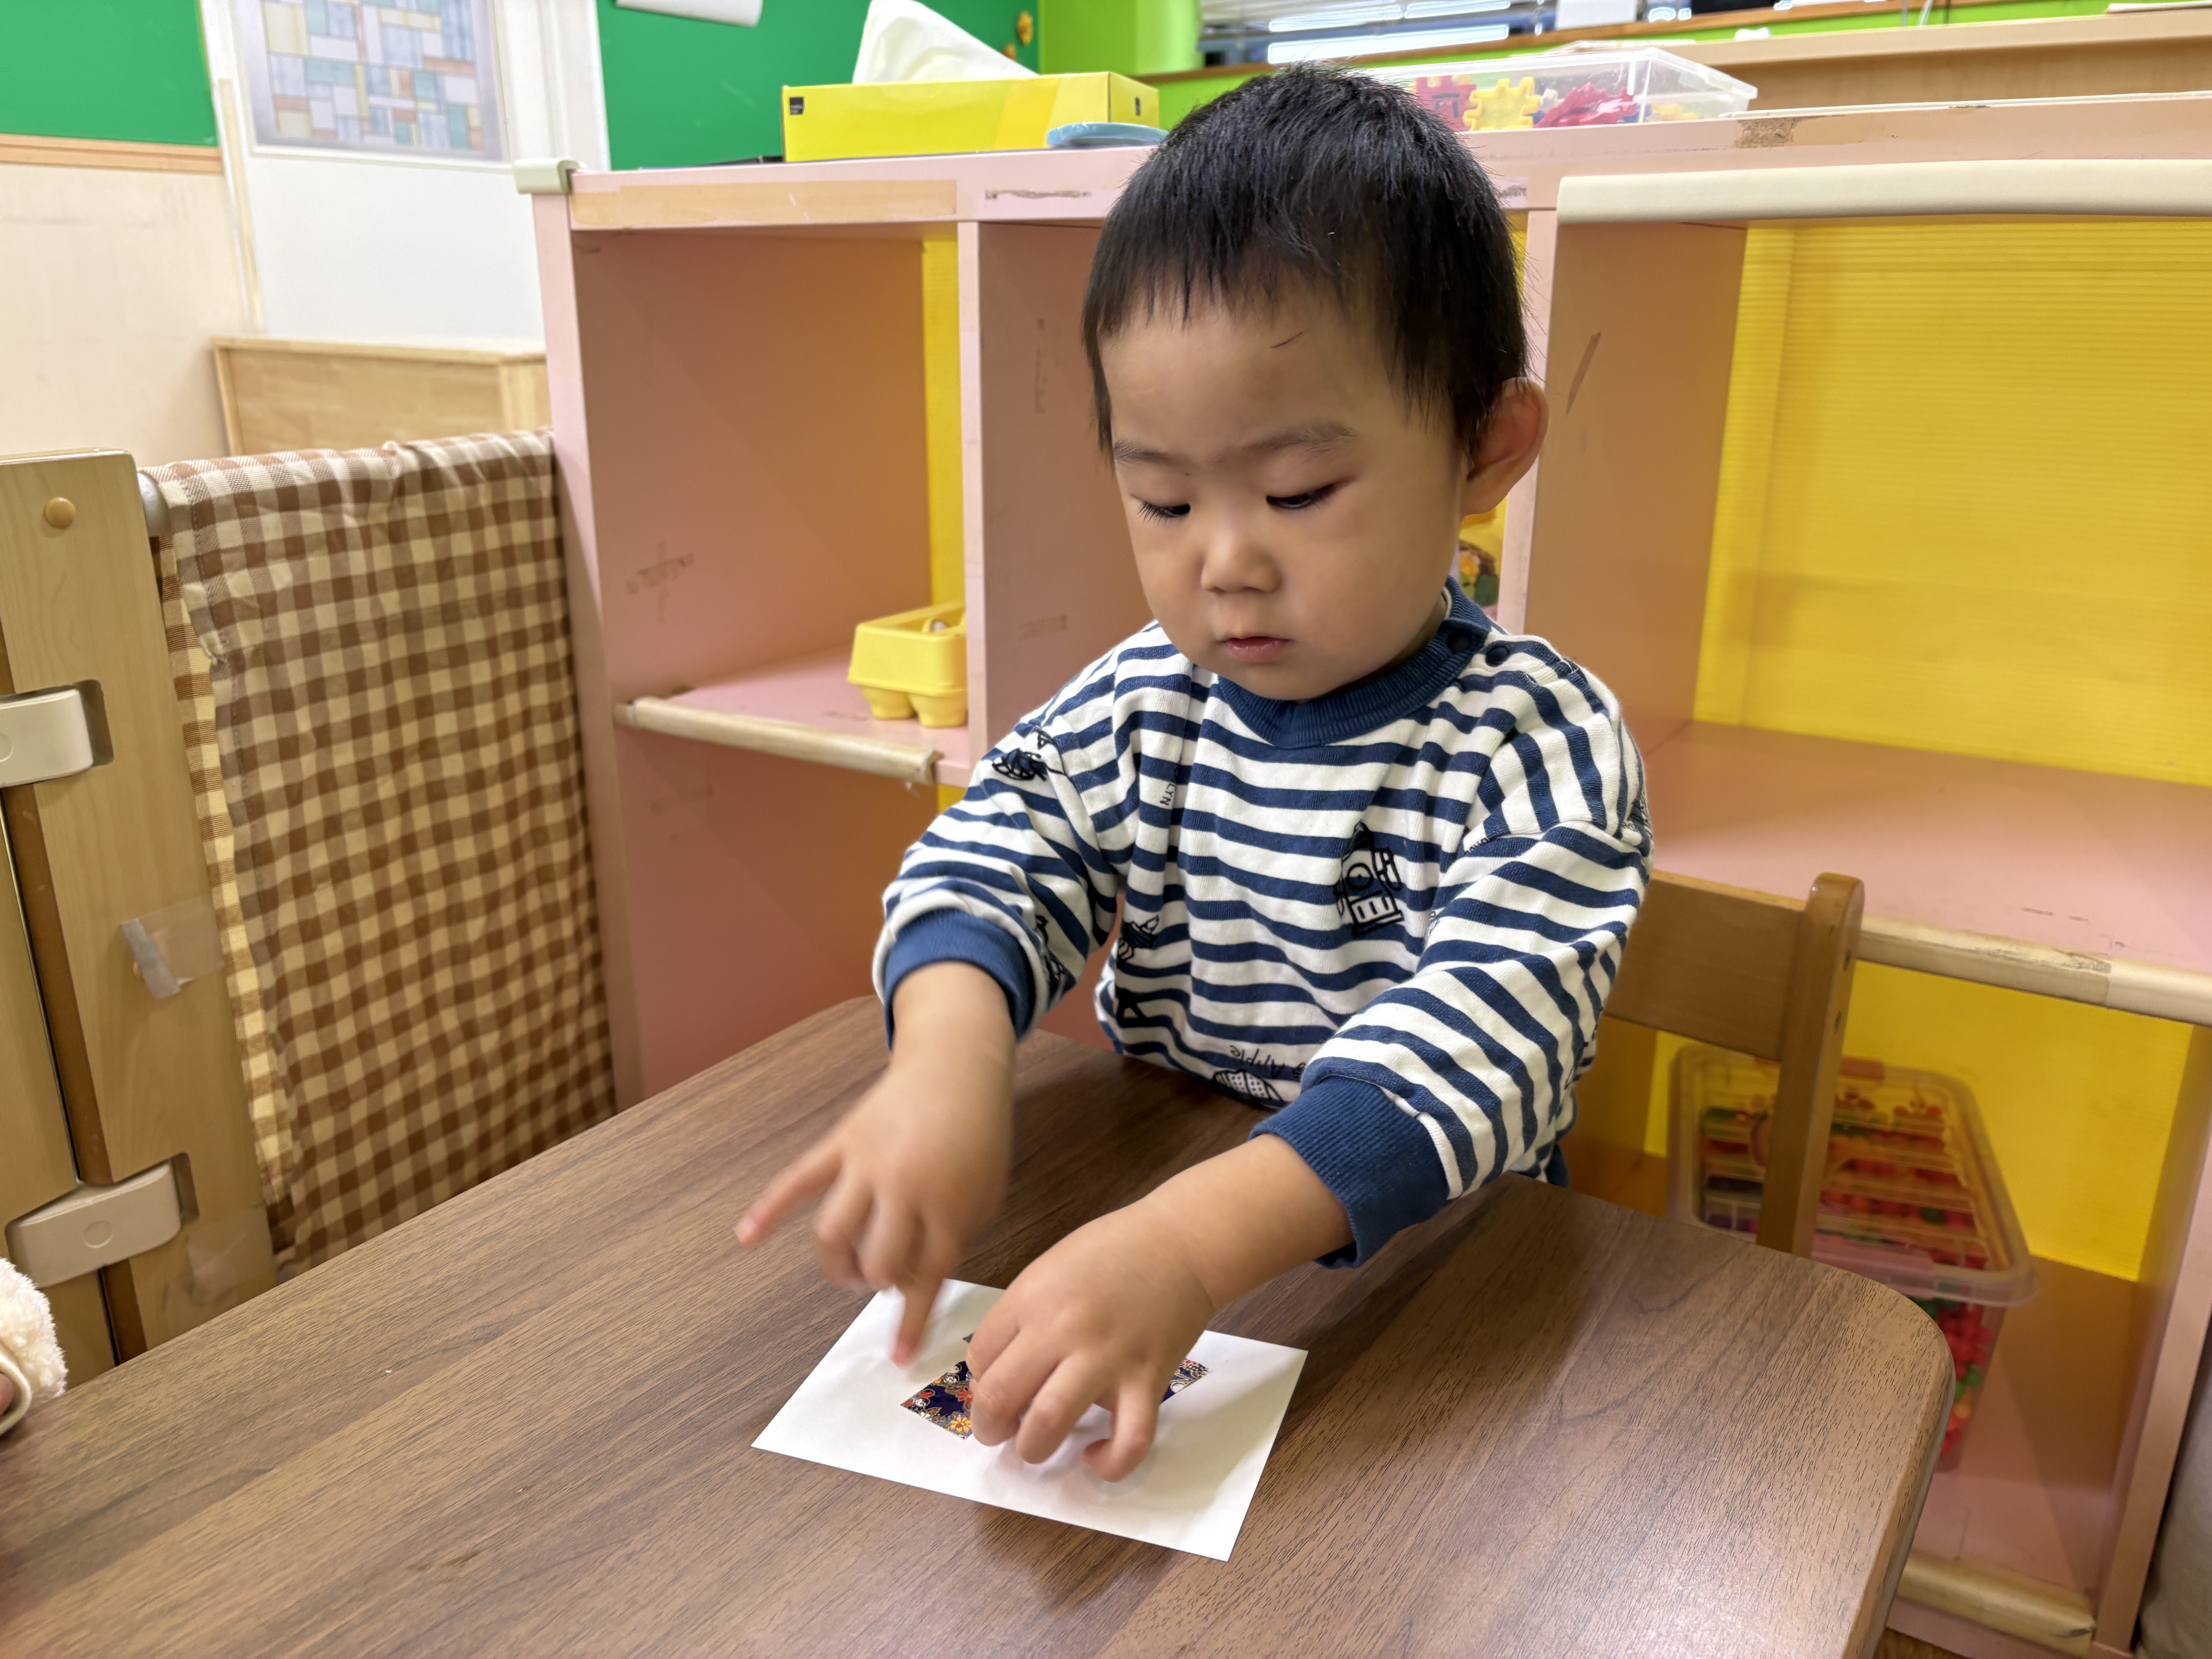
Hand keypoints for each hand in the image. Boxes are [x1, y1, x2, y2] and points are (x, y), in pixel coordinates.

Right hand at [737, 962, 1015, 1361]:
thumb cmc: (979, 1135)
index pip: (923, 1278)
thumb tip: (915, 1283)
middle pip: (876, 1261)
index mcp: (948, 1206)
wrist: (957, 1067)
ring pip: (834, 1232)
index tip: (897, 1357)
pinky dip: (769, 1209)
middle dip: (876, 1283)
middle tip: (880, 1282)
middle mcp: (905, 1189)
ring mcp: (868, 1165)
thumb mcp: (986, 1193)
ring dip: (835, 1264)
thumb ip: (955, 1238)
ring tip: (848, 1271)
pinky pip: (797, 1181)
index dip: (910, 1319)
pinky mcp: (842, 1144)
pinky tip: (746, 1237)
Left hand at [967, 1134, 1352, 1480]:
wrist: (1183, 1241)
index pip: (979, 1358)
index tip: (994, 1387)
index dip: (980, 1382)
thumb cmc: (1116, 1250)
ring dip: (1032, 1449)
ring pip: (1048, 1425)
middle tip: (998, 1431)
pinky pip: (1128, 1441)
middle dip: (989, 1427)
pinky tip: (1095, 1456)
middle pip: (1000, 1396)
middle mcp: (1062, 1329)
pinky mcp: (1148, 1379)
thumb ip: (1023, 1314)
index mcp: (1032, 1298)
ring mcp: (1106, 1357)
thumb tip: (1001, 1368)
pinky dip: (1108, 1463)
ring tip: (1034, 1445)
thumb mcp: (1050, 1267)